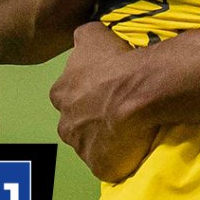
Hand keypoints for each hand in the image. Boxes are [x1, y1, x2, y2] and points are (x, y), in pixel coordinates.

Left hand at [51, 23, 155, 182]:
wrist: (138, 91)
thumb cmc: (116, 61)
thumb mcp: (92, 34)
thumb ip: (83, 37)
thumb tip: (83, 36)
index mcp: (61, 92)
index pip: (68, 91)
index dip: (87, 87)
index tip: (106, 82)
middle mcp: (64, 122)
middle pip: (76, 119)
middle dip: (91, 114)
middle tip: (118, 102)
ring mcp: (81, 147)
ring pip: (91, 141)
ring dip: (105, 134)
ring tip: (131, 122)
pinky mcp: (100, 165)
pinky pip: (109, 160)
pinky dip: (120, 152)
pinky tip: (136, 139)